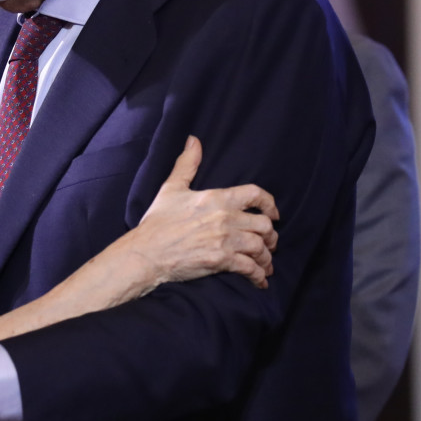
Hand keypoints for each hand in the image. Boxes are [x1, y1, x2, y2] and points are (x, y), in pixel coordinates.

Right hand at [113, 136, 278, 293]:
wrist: (146, 252)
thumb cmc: (157, 222)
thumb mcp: (171, 188)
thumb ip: (186, 164)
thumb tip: (193, 140)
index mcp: (217, 198)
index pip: (255, 194)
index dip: (270, 204)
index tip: (274, 214)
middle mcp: (225, 217)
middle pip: (264, 225)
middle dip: (271, 236)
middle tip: (270, 244)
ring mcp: (225, 240)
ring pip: (260, 247)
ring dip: (266, 257)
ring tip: (265, 264)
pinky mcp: (221, 261)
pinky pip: (250, 268)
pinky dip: (259, 275)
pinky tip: (260, 280)